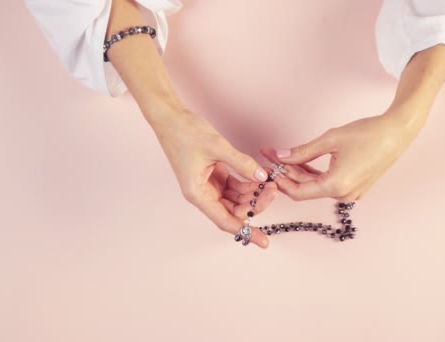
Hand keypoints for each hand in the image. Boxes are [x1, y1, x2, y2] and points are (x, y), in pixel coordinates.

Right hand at [152, 105, 276, 247]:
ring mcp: (208, 184)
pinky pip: (235, 185)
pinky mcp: (214, 174)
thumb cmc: (184, 133)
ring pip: (236, 198)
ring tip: (270, 183)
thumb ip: (242, 164)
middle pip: (234, 210)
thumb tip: (262, 178)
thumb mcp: (217, 147)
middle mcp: (203, 193)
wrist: (171, 117)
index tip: (263, 242)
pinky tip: (260, 178)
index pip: (225, 221)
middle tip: (273, 191)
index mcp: (198, 194)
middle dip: (255, 204)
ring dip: (253, 193)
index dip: (247, 232)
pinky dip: (248, 183)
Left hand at [261, 111, 422, 201]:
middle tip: (271, 156)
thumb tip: (281, 156)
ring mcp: (350, 193)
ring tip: (282, 157)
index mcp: (336, 185)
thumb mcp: (330, 139)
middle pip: (305, 189)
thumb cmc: (368, 134)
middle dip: (286, 173)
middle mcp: (343, 195)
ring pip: (316, 187)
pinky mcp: (354, 187)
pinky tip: (301, 162)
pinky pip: (328, 184)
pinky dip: (314, 175)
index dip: (280, 181)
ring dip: (299, 173)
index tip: (268, 167)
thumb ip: (302, 151)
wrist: (397, 133)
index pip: (298, 192)